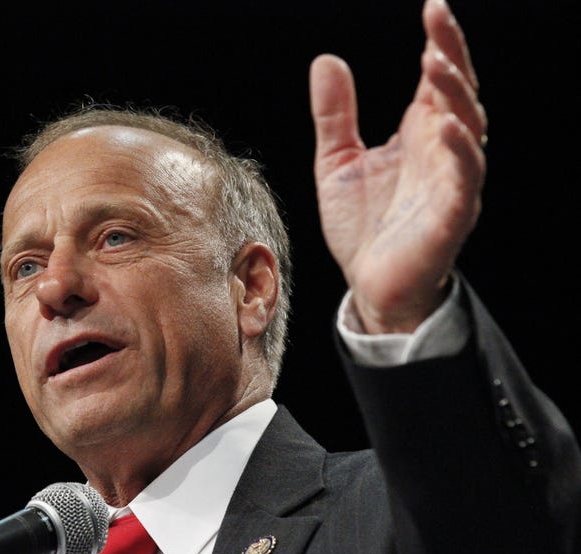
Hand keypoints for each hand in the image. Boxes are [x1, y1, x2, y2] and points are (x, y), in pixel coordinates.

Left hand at [309, 0, 486, 333]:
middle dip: (451, 55)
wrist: (370, 285)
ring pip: (468, 128)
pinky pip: (464, 180)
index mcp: (419, 134)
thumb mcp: (336, 162)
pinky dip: (461, 152)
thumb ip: (335, 115)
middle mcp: (442, 151)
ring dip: (456, 95)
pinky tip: (448, 127)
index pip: (437, 79)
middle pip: (458, 93)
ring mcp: (451, 182)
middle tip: (436, 21)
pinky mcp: (451, 216)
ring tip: (435, 62)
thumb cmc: (362, 226)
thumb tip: (326, 59)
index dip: (440, 42)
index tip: (432, 6)